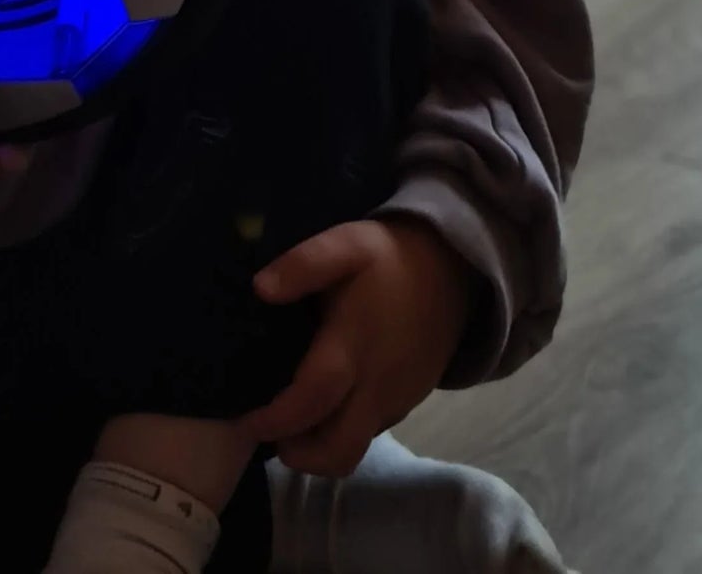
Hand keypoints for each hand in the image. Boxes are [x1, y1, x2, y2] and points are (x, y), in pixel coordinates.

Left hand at [238, 218, 473, 476]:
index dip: (278, 419)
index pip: (313, 400)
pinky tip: (322, 406)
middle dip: (300, 456)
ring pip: (355, 448)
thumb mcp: (346, 245)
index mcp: (355, 347)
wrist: (453, 271)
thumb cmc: (390, 259)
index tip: (247, 421)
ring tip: (288, 423)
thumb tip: (261, 289)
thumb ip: (304, 264)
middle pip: (339, 449)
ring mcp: (396, 400)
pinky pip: (370, 432)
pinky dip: (341, 432)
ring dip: (319, 450)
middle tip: (267, 433)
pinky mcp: (407, 403)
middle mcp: (377, 386)